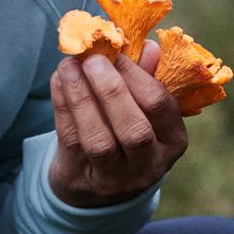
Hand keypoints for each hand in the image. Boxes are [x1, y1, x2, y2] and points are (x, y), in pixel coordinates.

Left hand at [48, 39, 187, 207]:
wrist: (97, 186)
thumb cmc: (125, 134)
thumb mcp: (144, 111)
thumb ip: (148, 78)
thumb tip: (149, 46)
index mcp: (173, 141)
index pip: (160, 106)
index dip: (138, 76)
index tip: (118, 52)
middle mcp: (149, 164)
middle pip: (134, 130)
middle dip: (112, 90)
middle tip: (93, 60)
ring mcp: (115, 178)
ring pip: (99, 140)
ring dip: (82, 98)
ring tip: (69, 66)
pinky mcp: (81, 179)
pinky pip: (71, 140)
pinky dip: (63, 106)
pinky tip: (59, 81)